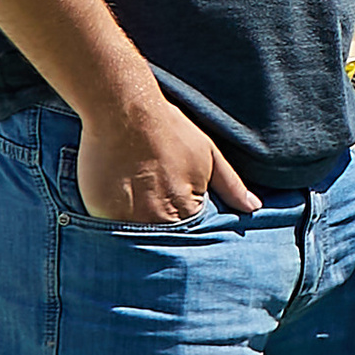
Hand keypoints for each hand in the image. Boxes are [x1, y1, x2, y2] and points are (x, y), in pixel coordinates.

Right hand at [76, 92, 259, 224]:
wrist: (124, 110)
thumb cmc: (169, 129)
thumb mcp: (209, 155)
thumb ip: (231, 186)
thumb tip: (253, 208)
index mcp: (188, 209)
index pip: (193, 239)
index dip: (188, 233)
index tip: (181, 223)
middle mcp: (159, 220)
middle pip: (164, 244)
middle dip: (162, 236)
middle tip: (154, 214)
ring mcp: (129, 219)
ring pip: (136, 242)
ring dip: (138, 234)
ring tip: (135, 210)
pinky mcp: (101, 212)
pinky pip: (109, 232)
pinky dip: (113, 225)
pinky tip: (114, 206)